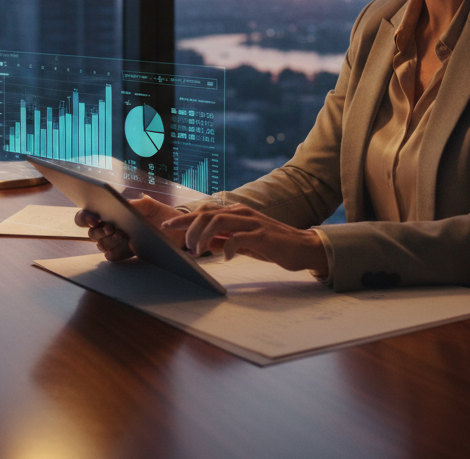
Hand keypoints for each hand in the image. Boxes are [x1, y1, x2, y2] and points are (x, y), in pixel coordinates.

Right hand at [73, 195, 185, 261]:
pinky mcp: (127, 253)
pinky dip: (116, 252)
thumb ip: (132, 204)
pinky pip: (112, 256)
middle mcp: (112, 228)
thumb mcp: (148, 205)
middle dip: (100, 230)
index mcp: (112, 213)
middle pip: (92, 233)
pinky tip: (127, 245)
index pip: (87, 216)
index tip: (94, 219)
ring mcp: (118, 242)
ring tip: (123, 234)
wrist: (177, 230)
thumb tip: (120, 207)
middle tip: (112, 227)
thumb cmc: (160, 213)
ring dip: (109, 241)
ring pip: (101, 245)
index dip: (84, 218)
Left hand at [162, 204, 328, 273]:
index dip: (184, 219)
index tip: (166, 228)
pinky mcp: (262, 235)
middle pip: (207, 214)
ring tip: (198, 251)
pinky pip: (238, 238)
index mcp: (236, 214)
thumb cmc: (272, 245)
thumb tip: (206, 245)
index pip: (205, 211)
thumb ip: (226, 241)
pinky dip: (227, 248)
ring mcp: (252, 223)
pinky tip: (225, 258)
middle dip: (189, 228)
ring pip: (219, 222)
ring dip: (203, 237)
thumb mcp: (244, 243)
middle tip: (183, 246)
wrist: (302, 247)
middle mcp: (242, 213)